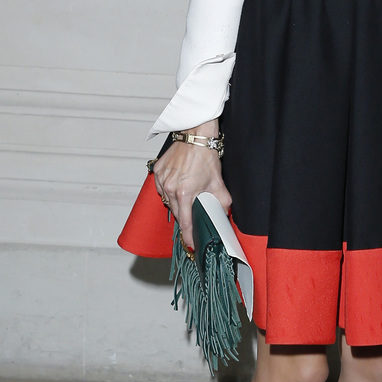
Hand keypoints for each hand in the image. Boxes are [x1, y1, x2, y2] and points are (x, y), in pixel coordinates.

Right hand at [152, 123, 230, 247]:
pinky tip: (179, 185)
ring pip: (168, 201)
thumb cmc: (205, 157)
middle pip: (176, 213)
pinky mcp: (157, 172)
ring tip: (188, 194)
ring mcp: (161, 180)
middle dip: (185, 217)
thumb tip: (224, 214)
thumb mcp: (218, 182)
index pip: (185, 222)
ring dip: (177, 202)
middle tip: (193, 217)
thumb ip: (222, 202)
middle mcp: (170, 188)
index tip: (190, 244)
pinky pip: (161, 189)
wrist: (195, 137)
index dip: (188, 236)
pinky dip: (169, 190)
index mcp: (184, 193)